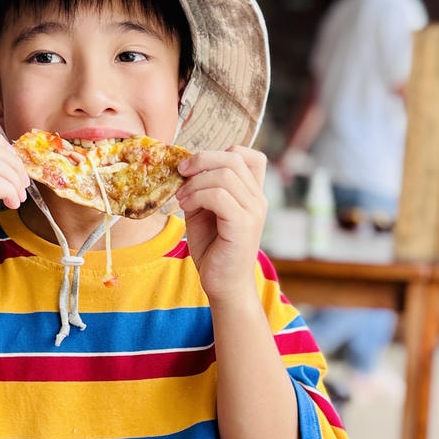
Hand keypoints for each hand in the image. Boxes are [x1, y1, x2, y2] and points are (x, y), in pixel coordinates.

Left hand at [175, 146, 266, 304]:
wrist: (224, 285)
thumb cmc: (214, 250)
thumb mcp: (203, 212)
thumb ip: (200, 189)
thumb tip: (184, 167)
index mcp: (251, 193)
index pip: (249, 155)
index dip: (219, 152)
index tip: (193, 166)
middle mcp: (257, 199)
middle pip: (234, 158)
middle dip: (201, 160)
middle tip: (181, 173)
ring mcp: (253, 211)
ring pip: (224, 175)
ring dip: (195, 183)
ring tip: (182, 199)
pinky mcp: (243, 225)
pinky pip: (219, 196)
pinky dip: (196, 196)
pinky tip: (186, 207)